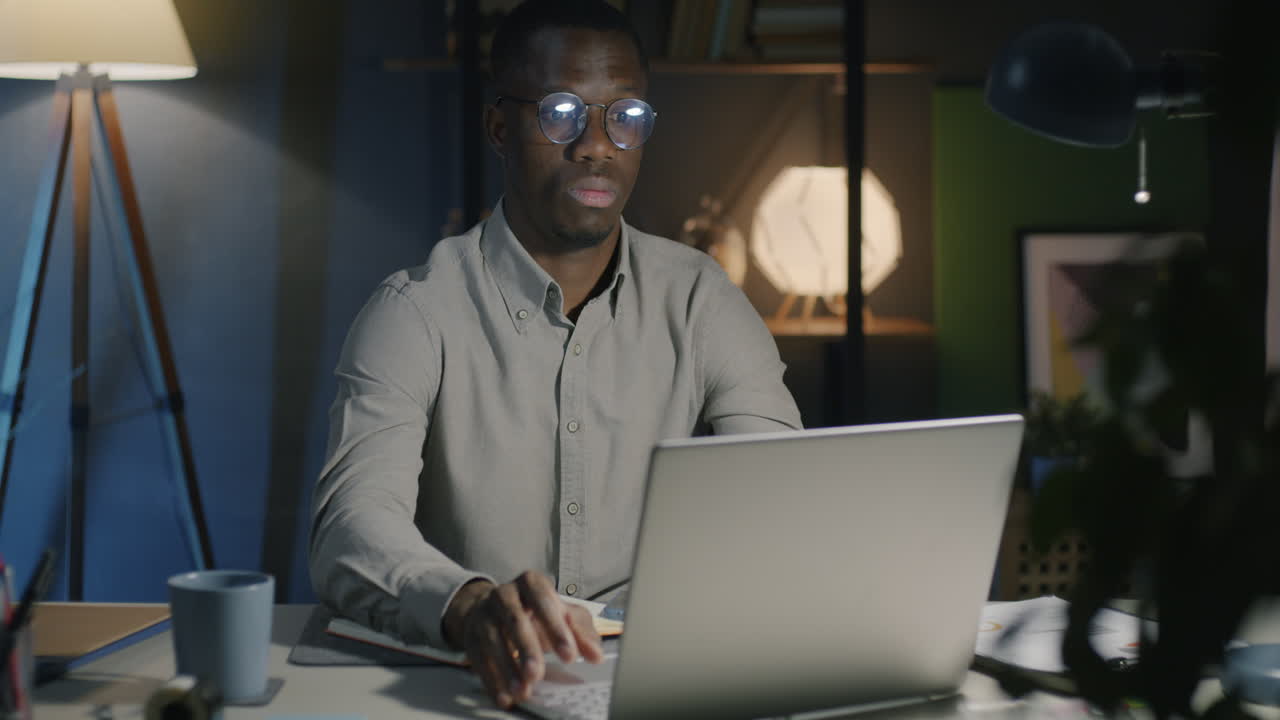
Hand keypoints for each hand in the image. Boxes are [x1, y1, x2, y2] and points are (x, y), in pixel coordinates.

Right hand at [443, 571, 604, 708]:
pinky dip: (491, 680)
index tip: (569, 655)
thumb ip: (581, 632)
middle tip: (537, 674)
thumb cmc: (535, 612)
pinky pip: (478, 659)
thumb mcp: (562, 615)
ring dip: (507, 668)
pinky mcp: (471, 637)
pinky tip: (504, 696)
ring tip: (522, 690)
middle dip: (527, 649)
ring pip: (492, 639)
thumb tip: (595, 654)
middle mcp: (505, 594)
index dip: (556, 627)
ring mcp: (484, 614)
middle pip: (515, 619)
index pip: (543, 600)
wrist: (495, 610)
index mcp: (531, 583)